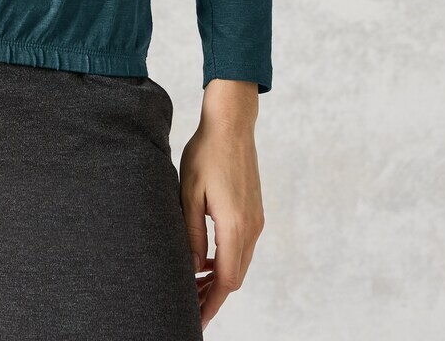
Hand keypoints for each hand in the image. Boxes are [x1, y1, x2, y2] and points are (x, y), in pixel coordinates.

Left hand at [178, 80, 264, 330]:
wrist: (232, 124)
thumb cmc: (206, 153)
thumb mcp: (188, 192)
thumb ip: (192, 233)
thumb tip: (194, 268)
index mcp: (235, 226)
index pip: (227, 281)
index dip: (211, 304)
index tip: (196, 319)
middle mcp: (251, 228)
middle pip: (236, 277)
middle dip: (213, 296)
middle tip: (189, 307)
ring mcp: (256, 219)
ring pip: (240, 263)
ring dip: (220, 278)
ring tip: (194, 287)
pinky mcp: (254, 211)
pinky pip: (242, 247)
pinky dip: (227, 260)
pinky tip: (207, 260)